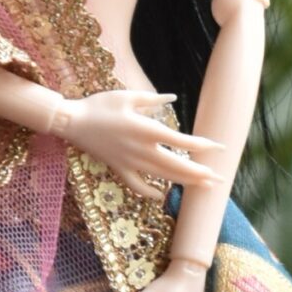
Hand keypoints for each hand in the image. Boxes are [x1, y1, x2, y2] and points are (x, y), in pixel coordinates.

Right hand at [59, 89, 223, 204]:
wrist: (72, 122)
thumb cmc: (100, 105)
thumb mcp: (127, 96)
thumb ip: (152, 99)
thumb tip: (172, 98)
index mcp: (146, 130)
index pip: (181, 142)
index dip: (202, 146)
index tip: (218, 148)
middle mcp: (142, 150)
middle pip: (177, 166)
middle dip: (200, 174)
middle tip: (219, 180)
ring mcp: (130, 162)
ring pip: (162, 177)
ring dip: (184, 183)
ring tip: (201, 187)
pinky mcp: (118, 169)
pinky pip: (138, 185)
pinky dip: (151, 192)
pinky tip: (162, 195)